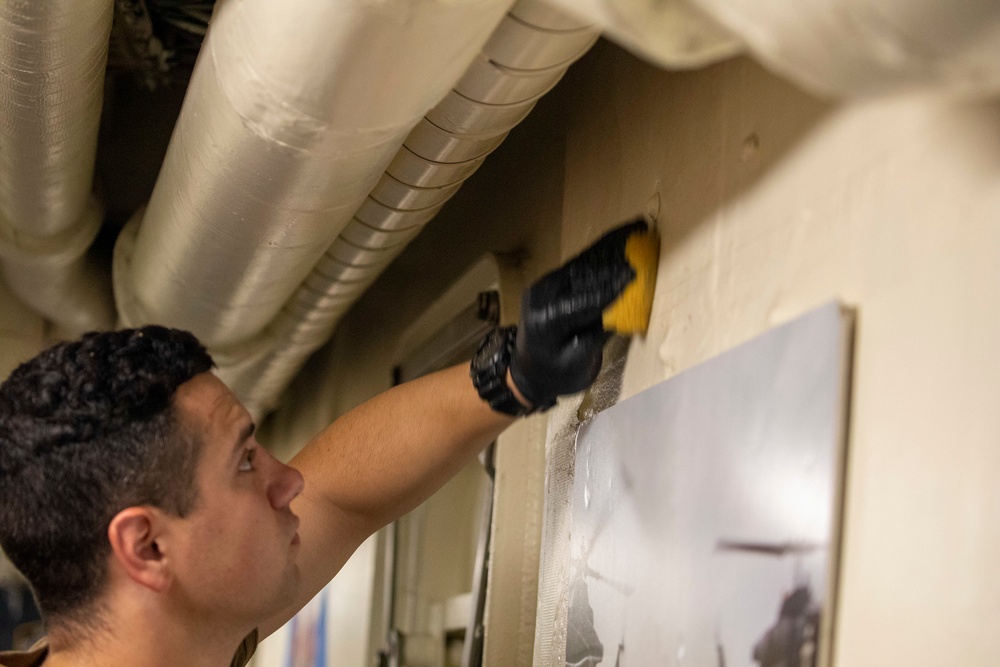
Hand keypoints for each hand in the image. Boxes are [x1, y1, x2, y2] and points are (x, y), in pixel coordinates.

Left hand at [509, 219, 644, 408]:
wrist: (528, 373)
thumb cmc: (554, 376)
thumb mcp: (578, 366)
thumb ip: (593, 339)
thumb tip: (613, 313)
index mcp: (545, 320)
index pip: (582, 300)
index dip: (609, 287)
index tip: (631, 273)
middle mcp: (541, 296)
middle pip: (582, 273)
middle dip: (611, 257)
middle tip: (637, 236)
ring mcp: (544, 287)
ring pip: (581, 264)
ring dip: (606, 248)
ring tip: (631, 229)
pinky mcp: (551, 283)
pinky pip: (578, 268)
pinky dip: (598, 256)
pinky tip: (617, 241)